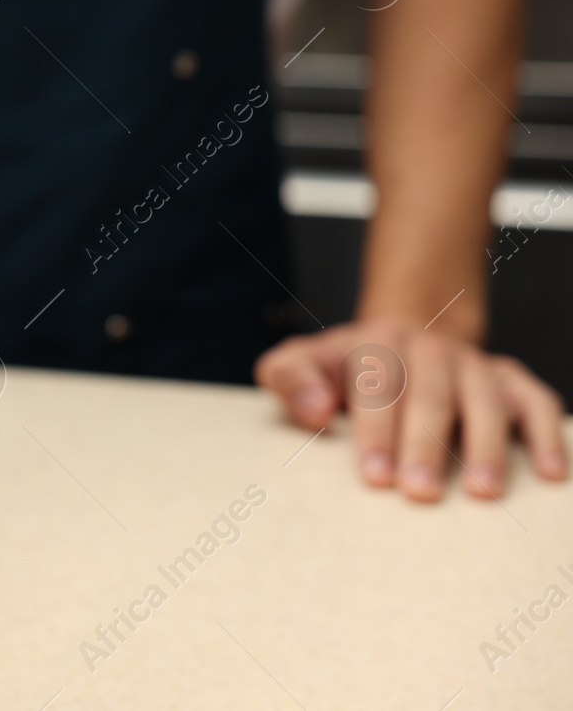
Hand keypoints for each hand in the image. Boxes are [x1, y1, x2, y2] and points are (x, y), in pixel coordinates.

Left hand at [256, 320, 566, 500]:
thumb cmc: (338, 371)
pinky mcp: (511, 381)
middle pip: (431, 396)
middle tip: (422, 494)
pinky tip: (550, 474)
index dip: (376, 432)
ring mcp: (474, 365)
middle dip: (427, 446)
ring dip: (486, 446)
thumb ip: (290, 379)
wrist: (396, 341)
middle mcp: (431, 348)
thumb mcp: (297, 365)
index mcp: (377, 342)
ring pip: (485, 400)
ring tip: (483, 493)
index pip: (378, 386)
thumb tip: (315, 409)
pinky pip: (537, 403)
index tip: (376, 478)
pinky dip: (547, 434)